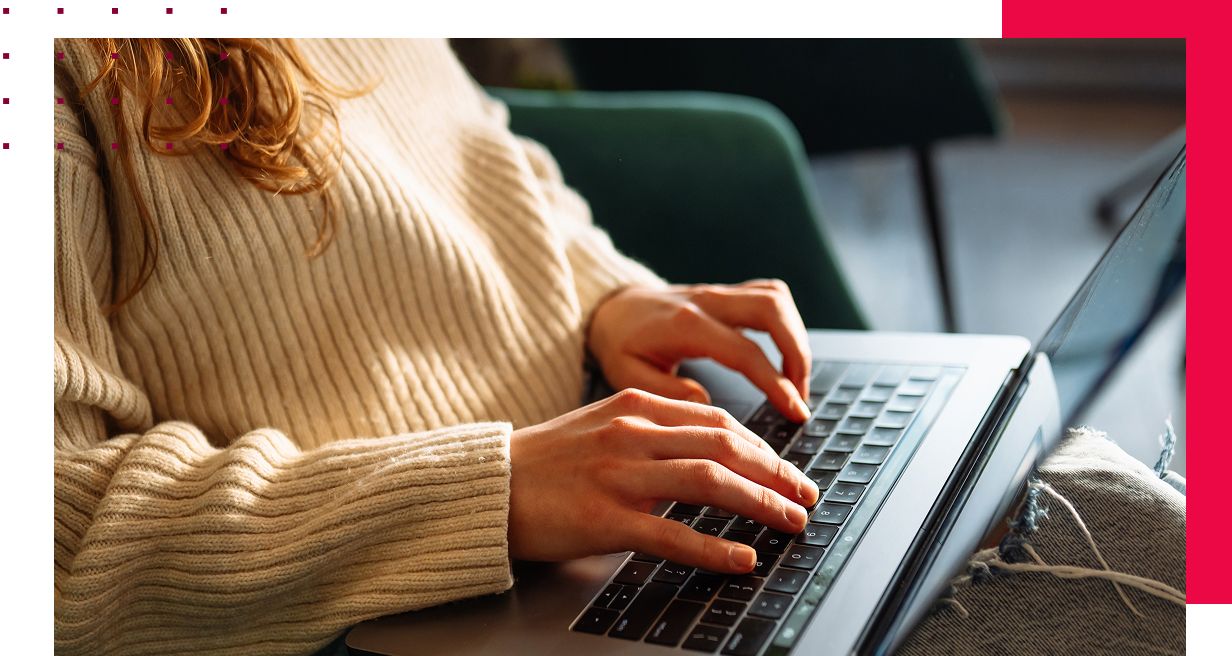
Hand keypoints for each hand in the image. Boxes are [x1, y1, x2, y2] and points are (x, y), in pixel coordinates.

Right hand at [507, 389, 820, 572]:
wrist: (488, 485)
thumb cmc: (546, 462)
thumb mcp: (602, 425)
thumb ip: (652, 431)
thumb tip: (709, 450)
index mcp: (635, 407)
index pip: (718, 421)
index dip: (763, 448)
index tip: (787, 469)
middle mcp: (632, 435)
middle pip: (725, 446)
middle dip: (776, 473)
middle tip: (806, 495)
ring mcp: (619, 476)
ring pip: (710, 483)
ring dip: (760, 503)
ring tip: (791, 521)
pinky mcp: (604, 520)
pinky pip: (673, 535)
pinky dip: (714, 548)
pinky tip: (742, 559)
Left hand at [588, 279, 812, 422]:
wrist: (611, 309)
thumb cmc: (620, 345)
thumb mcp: (628, 376)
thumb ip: (667, 392)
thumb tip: (706, 404)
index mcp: (686, 325)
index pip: (745, 351)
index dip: (776, 383)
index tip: (795, 411)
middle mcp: (707, 302)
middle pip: (771, 309)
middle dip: (798, 353)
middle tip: (801, 395)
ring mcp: (718, 293)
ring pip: (775, 298)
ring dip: (796, 336)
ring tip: (797, 380)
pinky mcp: (726, 294)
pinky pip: (768, 295)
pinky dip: (786, 322)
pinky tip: (785, 354)